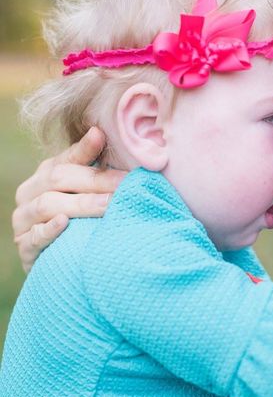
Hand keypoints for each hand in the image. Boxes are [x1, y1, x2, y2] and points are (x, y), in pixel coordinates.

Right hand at [12, 127, 125, 271]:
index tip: (104, 138)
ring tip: (109, 204)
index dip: (87, 150)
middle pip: (59, 179)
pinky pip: (34, 237)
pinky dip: (49, 230)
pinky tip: (64, 223)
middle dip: (95, 181)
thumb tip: (102, 132)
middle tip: (125, 184)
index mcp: (45, 175)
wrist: (62, 264)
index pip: (66, 159)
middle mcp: (30, 193)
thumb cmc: (80, 222)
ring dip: (81, 204)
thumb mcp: (87, 194)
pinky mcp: (24, 247)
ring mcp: (23, 220)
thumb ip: (95, 169)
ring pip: (47, 205)